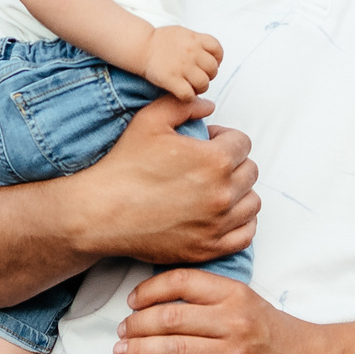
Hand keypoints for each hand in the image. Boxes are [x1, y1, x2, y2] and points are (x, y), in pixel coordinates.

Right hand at [69, 97, 258, 264]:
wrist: (102, 211)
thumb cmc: (124, 167)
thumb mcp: (150, 120)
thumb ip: (185, 105)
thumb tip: (209, 107)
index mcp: (215, 161)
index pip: (243, 143)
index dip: (224, 138)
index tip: (208, 143)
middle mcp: (222, 194)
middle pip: (250, 172)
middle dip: (233, 163)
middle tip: (209, 166)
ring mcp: (217, 224)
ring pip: (252, 203)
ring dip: (239, 192)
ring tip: (215, 189)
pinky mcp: (208, 248)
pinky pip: (245, 234)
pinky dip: (241, 223)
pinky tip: (224, 214)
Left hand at [114, 270, 329, 353]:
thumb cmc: (274, 332)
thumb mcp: (248, 301)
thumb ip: (211, 296)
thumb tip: (160, 298)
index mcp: (235, 295)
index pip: (181, 282)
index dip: (149, 290)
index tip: (132, 301)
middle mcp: (234, 322)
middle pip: (170, 317)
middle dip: (136, 324)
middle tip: (122, 330)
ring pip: (172, 349)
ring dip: (138, 350)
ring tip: (122, 352)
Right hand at [141, 25, 223, 100]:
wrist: (140, 46)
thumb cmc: (159, 41)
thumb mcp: (182, 33)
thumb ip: (197, 41)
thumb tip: (209, 53)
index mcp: (195, 39)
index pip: (217, 50)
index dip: (217, 59)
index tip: (210, 64)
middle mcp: (192, 52)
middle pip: (213, 69)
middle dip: (209, 75)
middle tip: (199, 77)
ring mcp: (183, 67)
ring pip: (204, 84)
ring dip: (200, 88)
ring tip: (192, 86)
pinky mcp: (172, 80)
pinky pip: (189, 94)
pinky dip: (189, 97)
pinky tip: (183, 93)